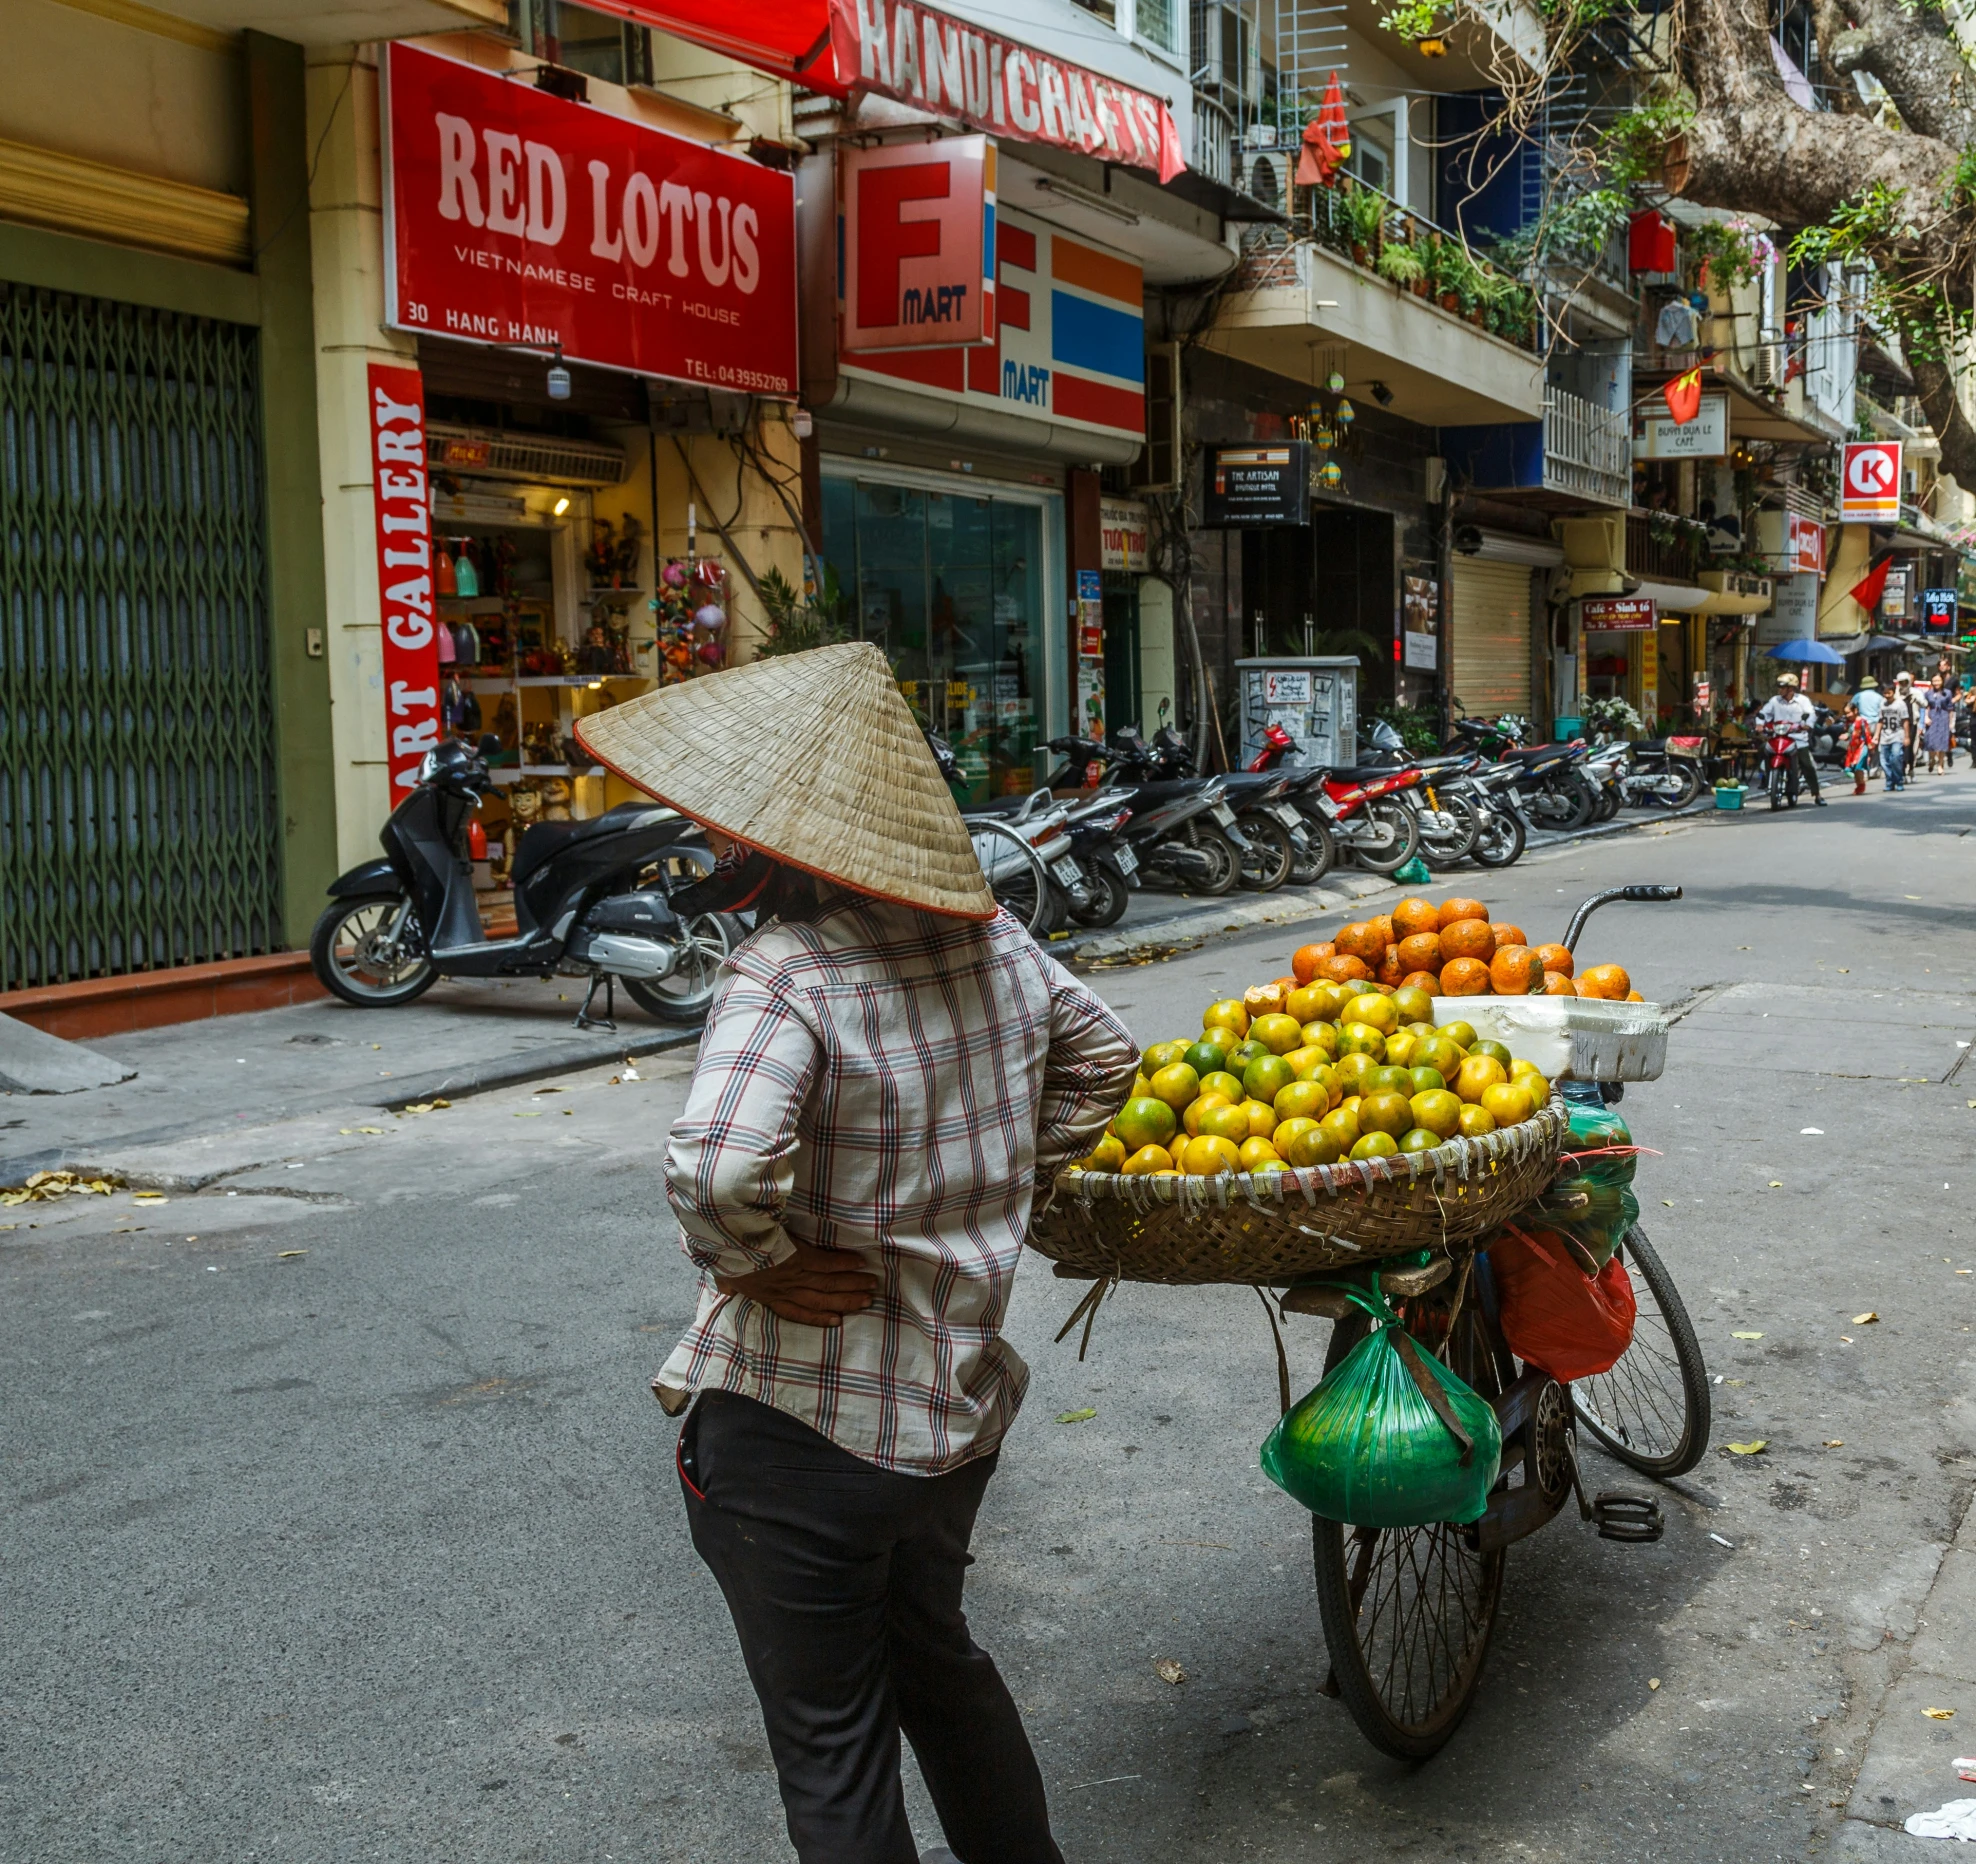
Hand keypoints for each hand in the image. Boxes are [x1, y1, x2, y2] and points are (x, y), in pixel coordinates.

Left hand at [714, 1238, 879, 1327]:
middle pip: (820, 1300)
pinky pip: (826, 1263)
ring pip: (828, 1283)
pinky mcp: (799, 1256)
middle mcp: (785, 1288)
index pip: (796, 1312)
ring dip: (851, 1285)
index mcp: (767, 1295)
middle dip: (845, 1302)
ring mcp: (794, 1274)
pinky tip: (860, 1263)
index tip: (836, 1320)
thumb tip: (725, 1288)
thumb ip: (727, 1284)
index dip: (817, 1318)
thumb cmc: (724, 1257)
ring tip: (871, 1285)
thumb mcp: (723, 1276)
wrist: (726, 1240)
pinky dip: (844, 1263)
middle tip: (866, 1302)